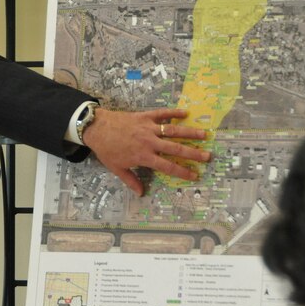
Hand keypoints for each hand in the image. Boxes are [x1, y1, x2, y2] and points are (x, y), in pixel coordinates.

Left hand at [81, 107, 210, 196]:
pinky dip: (174, 112)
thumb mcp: (116, 168)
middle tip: (208, 156)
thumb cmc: (106, 149)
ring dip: (189, 132)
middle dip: (193, 153)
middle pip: (176, 148)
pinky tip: (186, 112)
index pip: (168, 166)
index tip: (195, 174)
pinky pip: (162, 113)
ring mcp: (148, 127)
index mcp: (144, 156)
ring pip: (173, 130)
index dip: (183, 171)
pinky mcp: (144, 116)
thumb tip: (141, 193)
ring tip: (204, 134)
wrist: (96, 127)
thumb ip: (131, 180)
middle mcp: (149, 142)